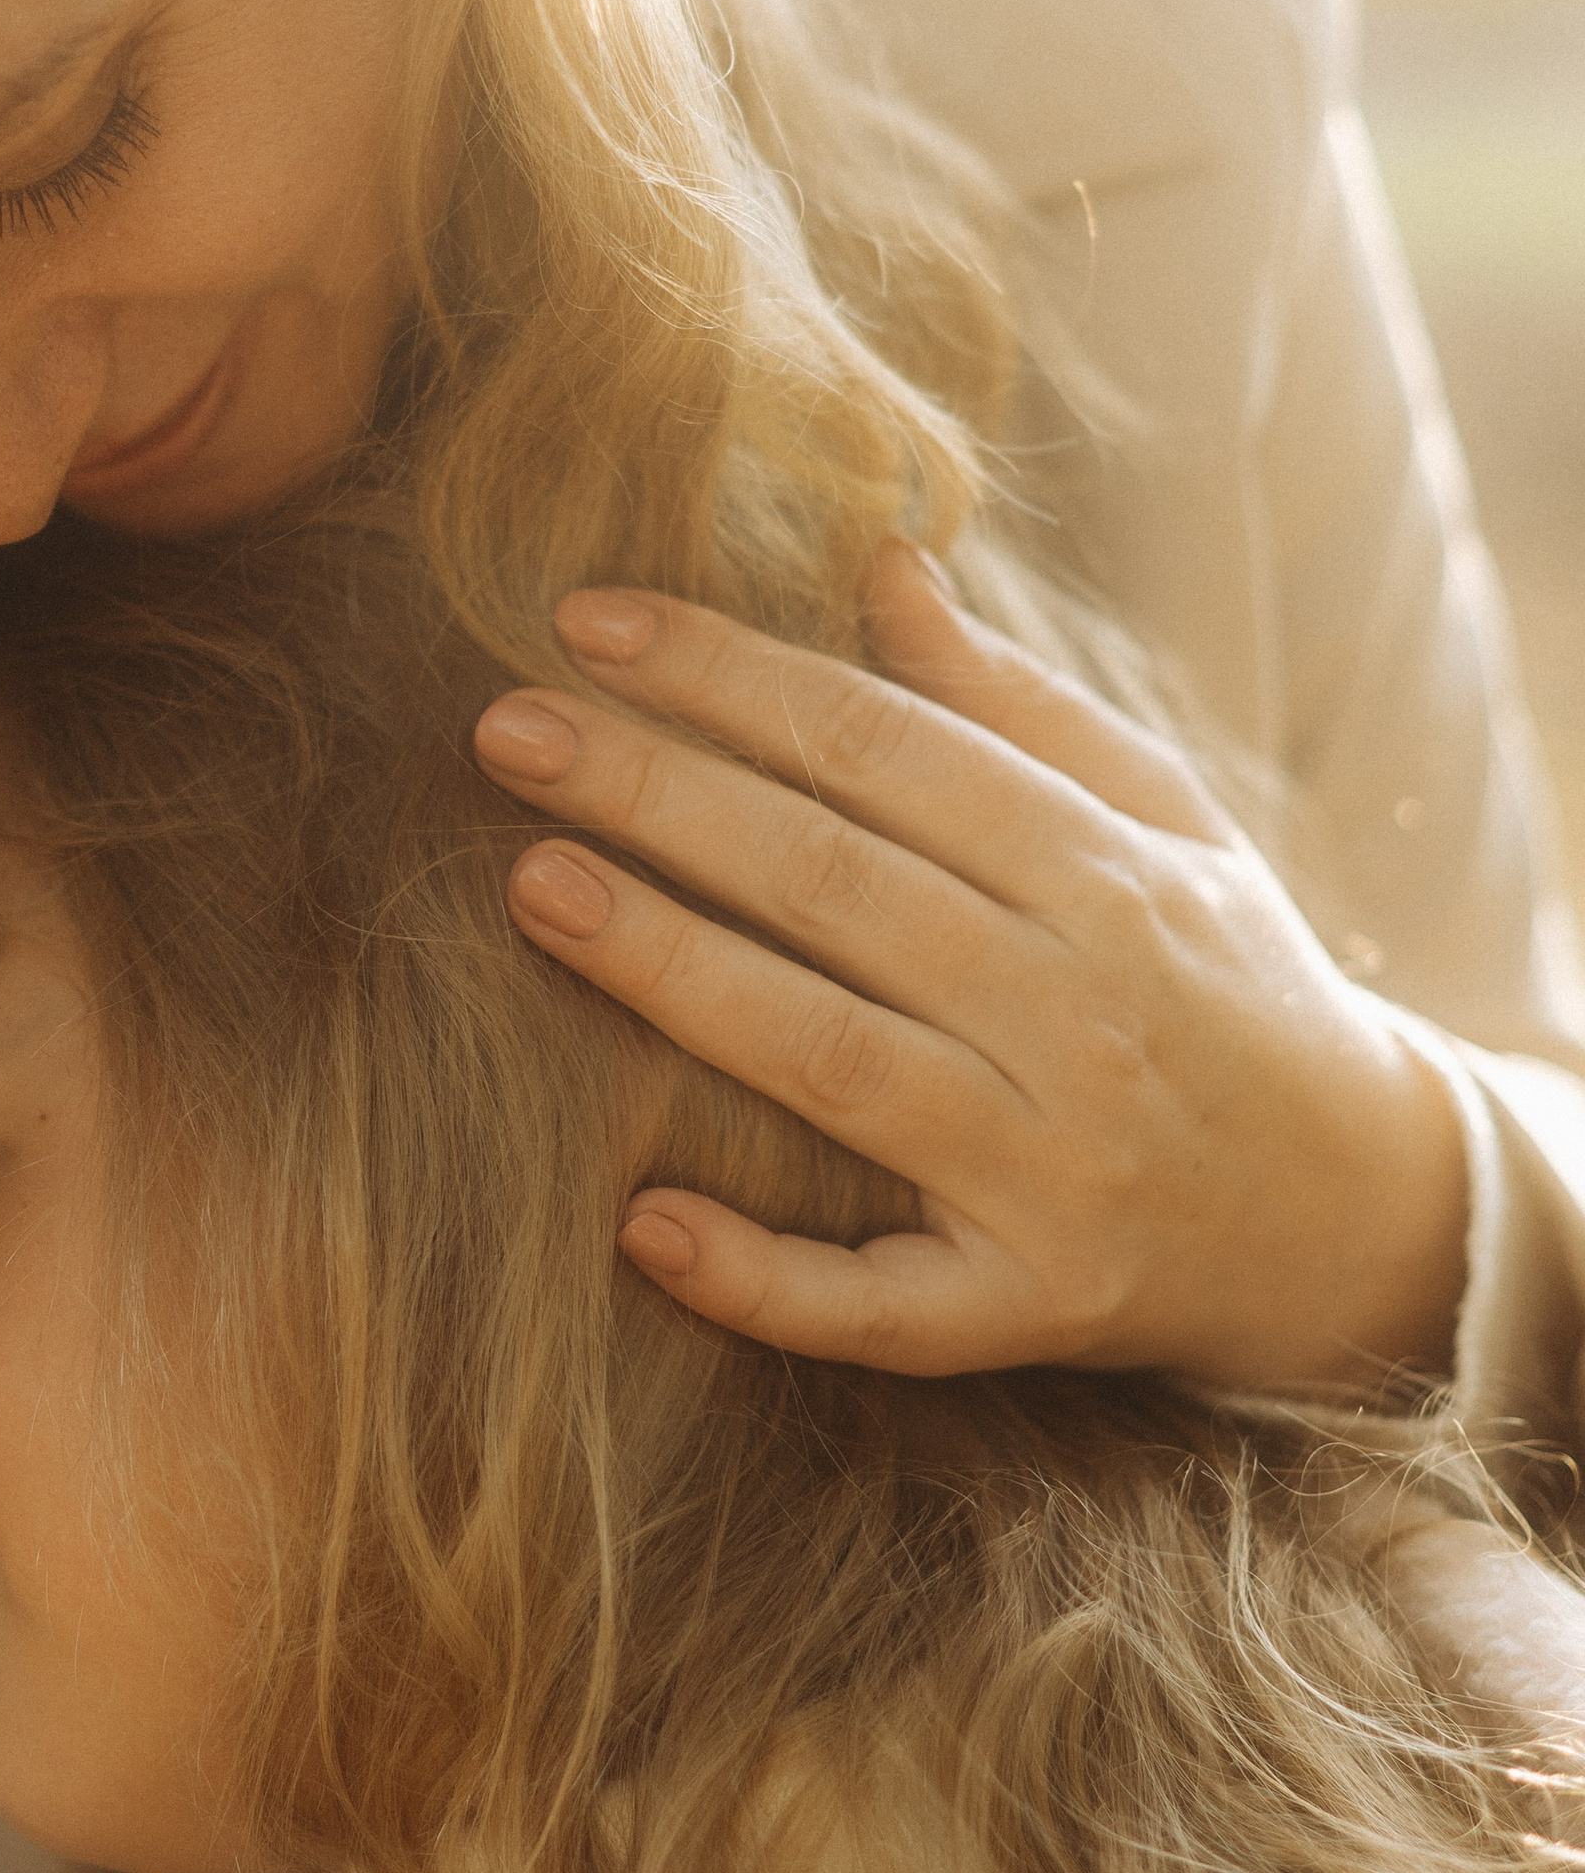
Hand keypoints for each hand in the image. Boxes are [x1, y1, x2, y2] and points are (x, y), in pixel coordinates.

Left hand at [469, 546, 1468, 1387]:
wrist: (1369, 1212)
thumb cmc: (1226, 985)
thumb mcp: (1164, 824)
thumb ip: (1016, 705)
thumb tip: (883, 567)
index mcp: (1106, 874)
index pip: (884, 749)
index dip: (731, 677)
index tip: (588, 621)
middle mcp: (1077, 1012)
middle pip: (835, 882)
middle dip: (660, 795)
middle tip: (504, 729)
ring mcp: (1052, 1169)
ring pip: (834, 1060)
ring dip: (674, 971)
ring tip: (529, 885)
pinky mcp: (1033, 1305)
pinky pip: (882, 1304)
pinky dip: (763, 1278)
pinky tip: (640, 1225)